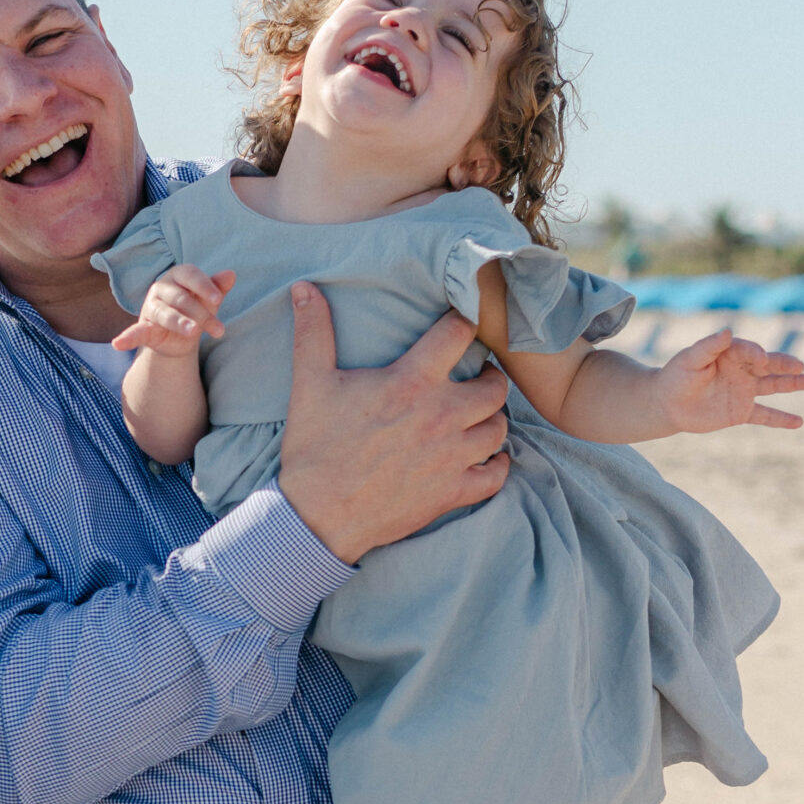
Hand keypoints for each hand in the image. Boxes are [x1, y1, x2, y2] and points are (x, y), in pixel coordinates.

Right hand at [110, 264, 235, 356]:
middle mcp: (161, 287)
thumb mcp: (209, 300)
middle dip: (201, 313)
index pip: (190, 274)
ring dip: (179, 323)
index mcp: (178, 276)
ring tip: (193, 332)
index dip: (203, 285)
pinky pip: (135, 331)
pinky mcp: (144, 327)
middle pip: (181, 298)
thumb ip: (218, 287)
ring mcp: (151, 307)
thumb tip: (231, 274)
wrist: (182, 338)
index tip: (218, 298)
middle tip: (219, 330)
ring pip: (165, 314)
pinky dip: (127, 338)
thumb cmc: (196, 310)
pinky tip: (118, 344)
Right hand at [279, 284, 511, 562]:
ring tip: (478, 416)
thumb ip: (313, 332)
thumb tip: (303, 288)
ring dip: (492, 419)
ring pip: (500, 428)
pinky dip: (497, 465)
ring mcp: (452, 456)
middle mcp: (442, 416)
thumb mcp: (310, 383)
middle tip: (476, 377)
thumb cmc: (314, 447)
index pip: (459, 333)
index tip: (460, 325)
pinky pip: (497, 476)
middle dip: (489, 376)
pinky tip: (486, 458)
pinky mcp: (453, 492)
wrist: (317, 515)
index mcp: (411, 382)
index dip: (464, 322)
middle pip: (494, 385)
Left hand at [652, 329, 803, 434]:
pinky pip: (765, 415)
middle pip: (769, 365)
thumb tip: (727, 330)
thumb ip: (709, 346)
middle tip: (800, 366)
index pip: (749, 351)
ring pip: (773, 386)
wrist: (666, 404)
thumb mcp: (689, 359)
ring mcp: (744, 391)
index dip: (756, 354)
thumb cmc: (675, 376)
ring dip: (792, 384)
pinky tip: (798, 422)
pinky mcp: (741, 411)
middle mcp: (742, 370)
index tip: (760, 359)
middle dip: (786, 365)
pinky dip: (780, 419)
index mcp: (730, 353)